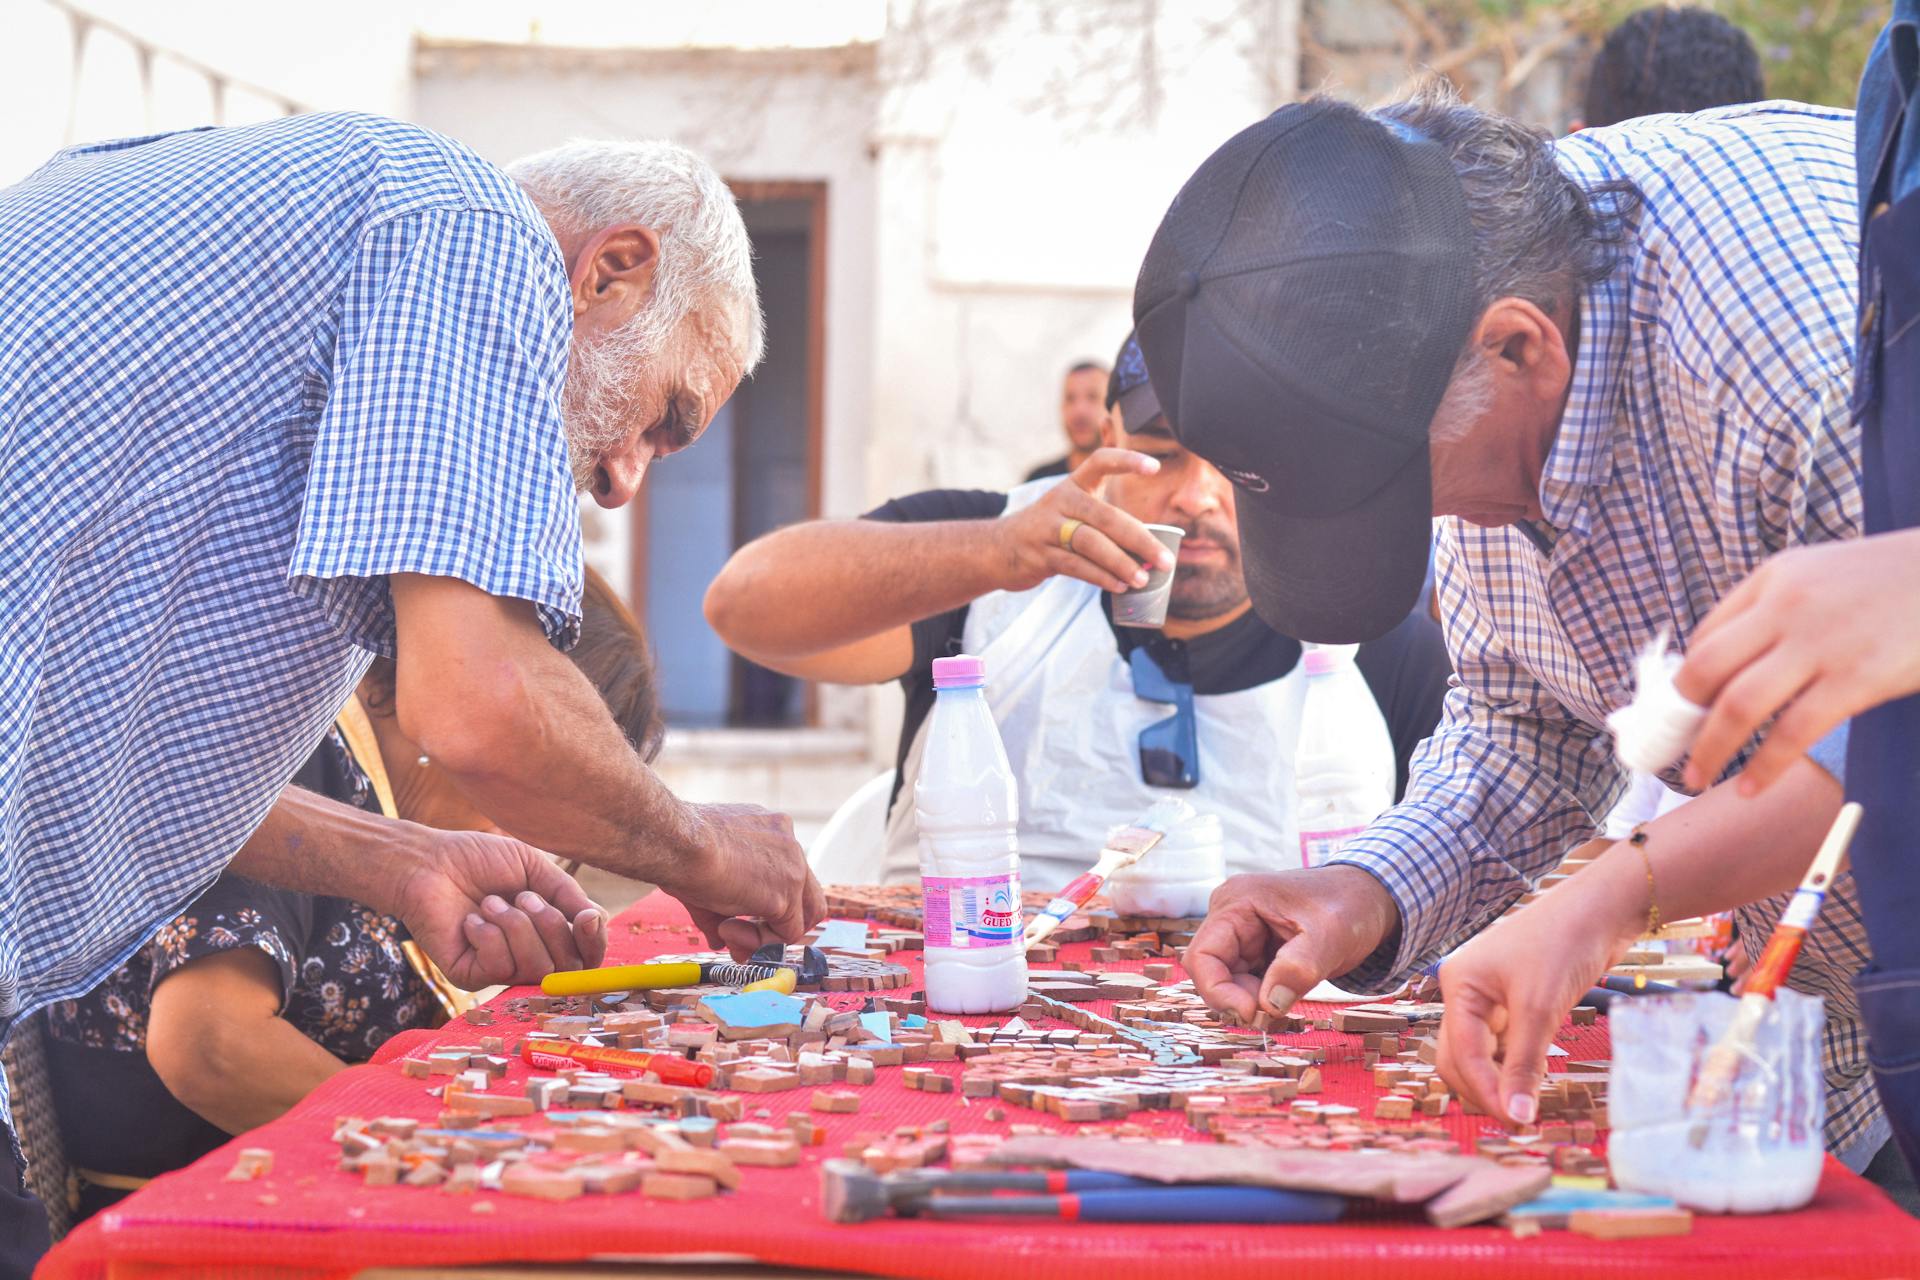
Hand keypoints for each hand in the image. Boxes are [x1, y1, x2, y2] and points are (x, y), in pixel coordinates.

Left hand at [388, 828, 607, 987]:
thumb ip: (569, 895)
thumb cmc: (480, 861)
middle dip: (550, 924)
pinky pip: (500, 967)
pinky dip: (488, 935)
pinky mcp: (471, 977)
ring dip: (516, 926)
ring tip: (490, 903)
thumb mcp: (536, 870)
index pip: (586, 956)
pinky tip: (470, 920)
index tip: (586, 918)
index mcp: (548, 932)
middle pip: (568, 966)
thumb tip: (594, 920)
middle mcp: (528, 956)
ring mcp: (500, 970)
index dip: (594, 943)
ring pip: (536, 968)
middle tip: (523, 896)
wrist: (430, 862)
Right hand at [663, 802, 825, 948]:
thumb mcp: (707, 874)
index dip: (765, 904)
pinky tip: (725, 928)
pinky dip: (760, 943)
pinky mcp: (786, 893)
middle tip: (740, 934)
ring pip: (804, 916)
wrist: (678, 841)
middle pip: (807, 894)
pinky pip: (787, 934)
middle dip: (778, 923)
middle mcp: (788, 842)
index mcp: (770, 829)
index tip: (733, 918)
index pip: (786, 873)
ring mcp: (793, 866)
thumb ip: (720, 908)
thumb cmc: (679, 847)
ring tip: (728, 930)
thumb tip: (720, 938)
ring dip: (769, 935)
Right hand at [992, 449, 1176, 593]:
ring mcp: (1048, 528)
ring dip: (1121, 563)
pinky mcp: (1040, 555)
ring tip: (1143, 579)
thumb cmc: (1050, 530)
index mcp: (1073, 485)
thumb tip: (1151, 550)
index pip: (1100, 461)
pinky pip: (1076, 566)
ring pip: (1091, 543)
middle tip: (1165, 560)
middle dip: (1140, 540)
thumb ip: (1106, 522)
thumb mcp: (1071, 510)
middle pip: (1106, 516)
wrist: (999, 548)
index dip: (1127, 460)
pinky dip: (1101, 577)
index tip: (1154, 467)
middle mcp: (1060, 501)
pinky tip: (1120, 586)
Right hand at [1185, 868, 1399, 1021]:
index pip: (1202, 956)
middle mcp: (1231, 916)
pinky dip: (1263, 997)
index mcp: (1237, 903)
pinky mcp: (1256, 949)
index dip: (1218, 991)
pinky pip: (1247, 981)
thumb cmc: (1350, 905)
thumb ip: (1299, 968)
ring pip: (1228, 981)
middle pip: (1211, 972)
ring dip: (1252, 1000)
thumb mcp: (1331, 935)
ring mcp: (1242, 933)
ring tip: (1288, 1000)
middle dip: (1238, 998)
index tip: (1251, 1013)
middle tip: (1273, 1015)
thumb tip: (1268, 1005)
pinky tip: (1287, 996)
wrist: (1370, 897)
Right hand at [1434, 862, 1639, 1126]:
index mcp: (1459, 984)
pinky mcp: (1513, 1000)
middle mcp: (1466, 991)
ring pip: (1480, 1054)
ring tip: (1528, 1108)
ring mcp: (1489, 996)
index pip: (1461, 1054)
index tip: (1517, 1123)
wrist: (1602, 909)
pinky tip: (1532, 1082)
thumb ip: (1524, 1065)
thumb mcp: (1540, 1008)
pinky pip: (1502, 1043)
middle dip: (1483, 1091)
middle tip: (1520, 1121)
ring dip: (1498, 1082)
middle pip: (1459, 1058)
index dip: (1486, 1092)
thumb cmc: (1564, 944)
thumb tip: (1517, 1117)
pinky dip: (1513, 1066)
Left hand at [1677, 530, 1919, 793]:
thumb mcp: (1819, 575)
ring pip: (1739, 705)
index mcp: (1771, 578)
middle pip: (1704, 670)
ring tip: (1695, 777)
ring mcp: (1820, 643)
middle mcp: (1785, 606)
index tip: (1676, 716)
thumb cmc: (1890, 582)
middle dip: (1678, 717)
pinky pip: (1793, 731)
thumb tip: (1724, 672)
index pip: (1704, 637)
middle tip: (1671, 748)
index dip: (1682, 683)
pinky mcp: (1856, 678)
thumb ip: (1771, 611)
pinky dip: (1764, 766)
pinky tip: (1750, 788)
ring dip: (1709, 749)